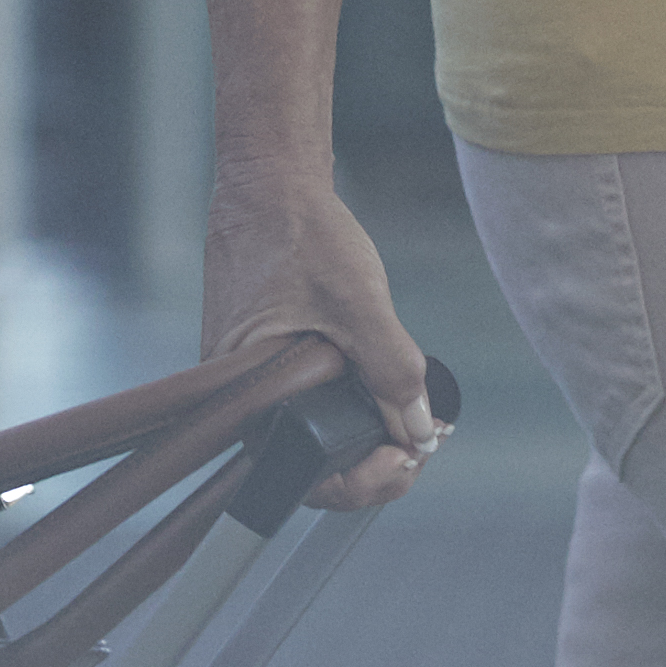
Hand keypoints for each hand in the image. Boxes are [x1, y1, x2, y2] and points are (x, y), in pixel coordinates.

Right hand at [200, 168, 447, 509]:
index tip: (407, 458)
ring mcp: (255, 382)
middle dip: (371, 463)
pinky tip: (381, 389)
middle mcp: (245, 400)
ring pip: (314, 433)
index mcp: (252, 397)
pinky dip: (346, 404)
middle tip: (420, 445)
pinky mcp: (266, 363)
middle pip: (313, 464)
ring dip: (363, 434)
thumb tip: (420, 430)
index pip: (307, 478)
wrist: (270, 185)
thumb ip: (392, 371)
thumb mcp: (359, 304)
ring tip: (410, 419)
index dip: (364, 481)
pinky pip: (308, 402)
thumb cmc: (301, 235)